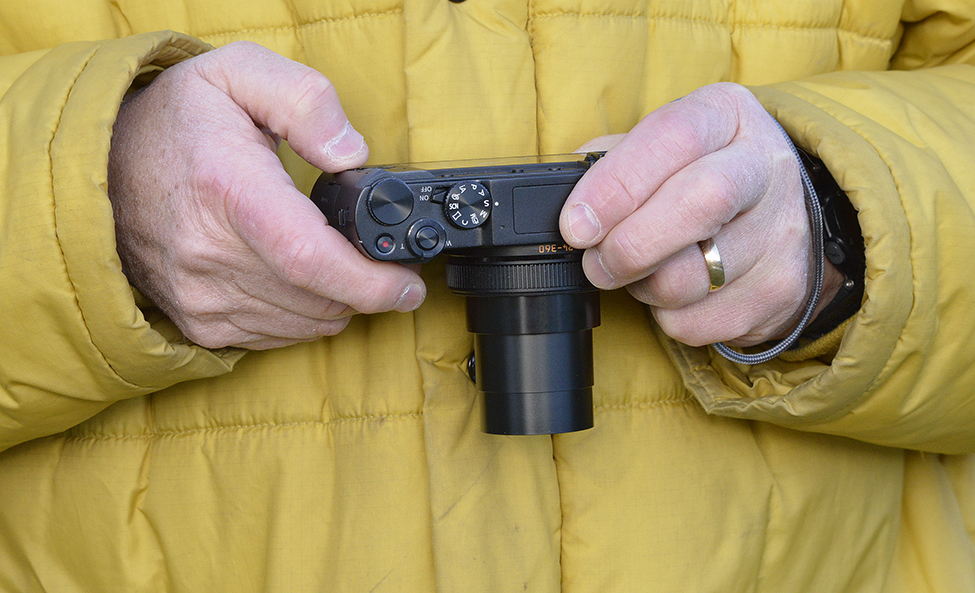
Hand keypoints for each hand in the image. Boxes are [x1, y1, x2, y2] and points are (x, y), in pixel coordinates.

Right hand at [108, 42, 424, 349]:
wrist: (102, 168)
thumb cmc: (177, 121)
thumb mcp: (240, 74)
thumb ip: (306, 102)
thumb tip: (353, 155)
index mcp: (227, 190)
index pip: (309, 258)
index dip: (370, 281)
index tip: (407, 284)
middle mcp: (208, 254)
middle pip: (318, 298)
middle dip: (366, 288)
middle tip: (382, 262)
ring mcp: (200, 295)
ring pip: (306, 323)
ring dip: (339, 302)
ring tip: (341, 264)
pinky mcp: (199, 322)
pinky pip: (278, 336)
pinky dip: (306, 315)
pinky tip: (303, 281)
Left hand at [561, 83, 842, 346]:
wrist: (782, 218)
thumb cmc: (698, 175)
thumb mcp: (660, 148)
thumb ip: (612, 162)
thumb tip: (564, 200)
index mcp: (726, 116)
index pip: (673, 138)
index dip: (616, 185)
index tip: (575, 225)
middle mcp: (765, 167)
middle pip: (701, 203)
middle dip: (631, 244)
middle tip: (596, 262)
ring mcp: (782, 231)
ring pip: (695, 277)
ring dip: (644, 287)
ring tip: (639, 272)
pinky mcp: (783, 290)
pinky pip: (700, 322)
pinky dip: (669, 317)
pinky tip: (674, 294)